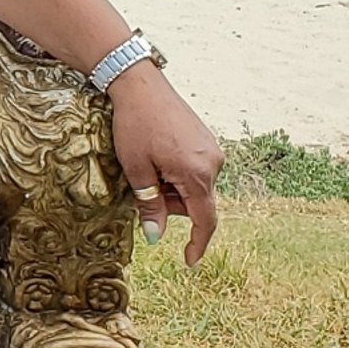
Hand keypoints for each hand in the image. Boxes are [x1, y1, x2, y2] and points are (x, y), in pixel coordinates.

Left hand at [107, 62, 220, 264]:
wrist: (140, 85)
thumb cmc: (135, 125)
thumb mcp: (136, 169)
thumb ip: (149, 205)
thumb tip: (155, 236)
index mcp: (197, 174)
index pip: (205, 220)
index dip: (197, 244)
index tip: (189, 261)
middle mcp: (213, 163)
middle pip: (197, 203)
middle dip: (171, 204)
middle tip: (144, 187)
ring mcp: (213, 150)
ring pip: (195, 187)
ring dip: (173, 188)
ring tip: (149, 166)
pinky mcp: (208, 141)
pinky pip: (196, 170)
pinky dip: (178, 174)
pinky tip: (159, 156)